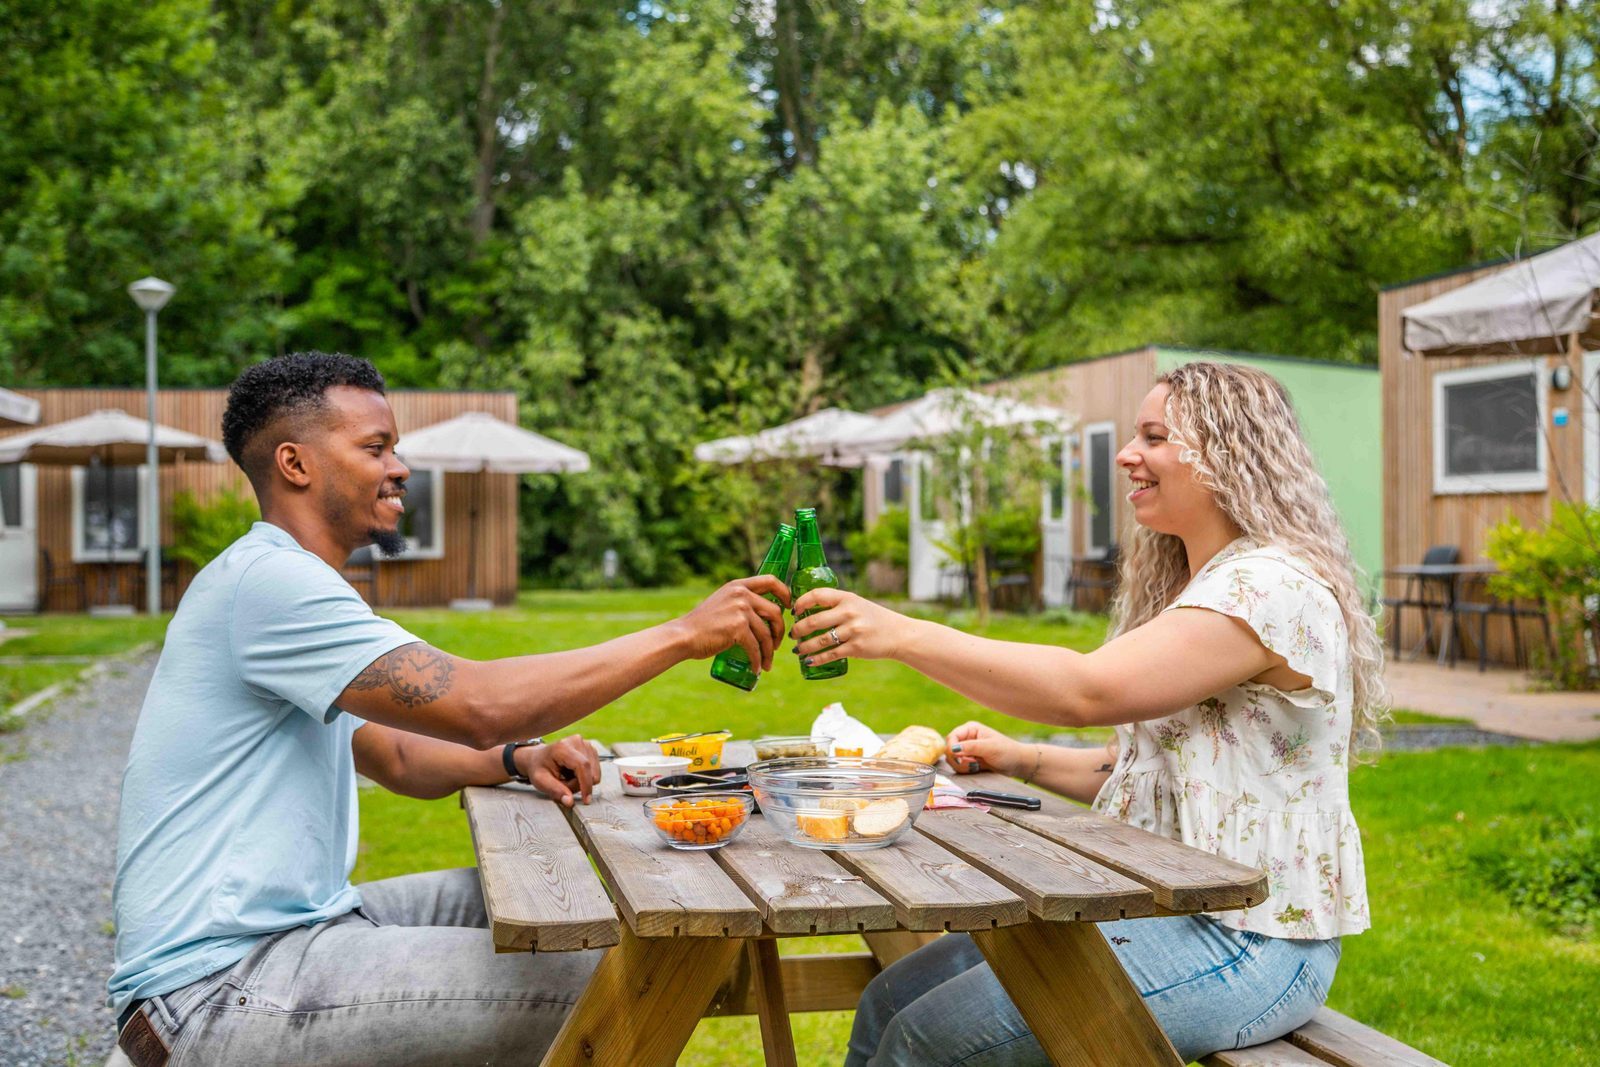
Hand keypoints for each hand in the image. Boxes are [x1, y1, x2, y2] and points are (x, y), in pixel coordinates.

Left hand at [517, 734, 600, 806]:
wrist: (538, 758)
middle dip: (579, 785)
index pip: (582, 765)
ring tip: (566, 778)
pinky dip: (584, 777)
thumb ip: (555, 791)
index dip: (586, 784)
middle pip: (589, 771)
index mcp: (562, 747)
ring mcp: (585, 744)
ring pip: (594, 773)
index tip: (586, 800)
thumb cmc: (538, 768)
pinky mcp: (590, 749)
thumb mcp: (541, 781)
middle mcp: (577, 742)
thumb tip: (570, 802)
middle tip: (563, 785)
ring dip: (581, 781)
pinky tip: (572, 773)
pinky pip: (595, 770)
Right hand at [671, 576, 788, 670]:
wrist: (684, 635)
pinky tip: (756, 668)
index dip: (785, 593)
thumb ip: (741, 603)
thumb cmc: (702, 624)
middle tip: (777, 645)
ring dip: (769, 651)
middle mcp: (741, 594)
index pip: (771, 581)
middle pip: (775, 612)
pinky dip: (758, 660)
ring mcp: (740, 610)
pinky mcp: (738, 628)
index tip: (789, 607)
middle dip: (779, 631)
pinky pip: (756, 647)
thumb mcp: (723, 603)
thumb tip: (764, 615)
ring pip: (766, 634)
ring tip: (767, 663)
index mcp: (738, 585)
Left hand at [788, 589, 914, 666]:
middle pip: (814, 620)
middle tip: (793, 634)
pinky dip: (816, 659)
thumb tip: (809, 610)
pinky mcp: (856, 648)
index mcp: (847, 598)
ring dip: (804, 647)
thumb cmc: (874, 618)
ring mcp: (852, 631)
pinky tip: (808, 661)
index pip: (818, 595)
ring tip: (798, 650)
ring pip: (819, 641)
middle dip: (798, 629)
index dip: (802, 602)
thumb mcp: (858, 604)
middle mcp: (849, 613)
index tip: (794, 611)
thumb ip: (838, 605)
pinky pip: (830, 655)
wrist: (898, 634)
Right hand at [944, 721, 1027, 776]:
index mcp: (970, 729)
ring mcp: (968, 749)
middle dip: (958, 759)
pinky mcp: (970, 759)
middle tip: (972, 763)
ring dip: (962, 765)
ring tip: (976, 766)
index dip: (952, 749)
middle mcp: (967, 738)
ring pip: (953, 759)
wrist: (1018, 763)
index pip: (951, 737)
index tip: (961, 758)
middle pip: (949, 749)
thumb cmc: (1006, 752)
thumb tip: (952, 749)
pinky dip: (965, 769)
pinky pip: (959, 765)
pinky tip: (977, 768)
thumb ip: (970, 747)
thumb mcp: (989, 748)